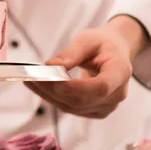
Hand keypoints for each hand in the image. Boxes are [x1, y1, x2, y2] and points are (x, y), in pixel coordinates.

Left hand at [24, 17, 145, 118]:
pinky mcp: (94, 110)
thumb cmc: (102, 43)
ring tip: (29, 80)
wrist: (114, 52)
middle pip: (83, 99)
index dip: (77, 87)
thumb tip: (50, 66)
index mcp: (121, 72)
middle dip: (54, 89)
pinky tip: (37, 86)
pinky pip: (70, 108)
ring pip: (73, 107)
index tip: (54, 78)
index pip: (101, 87)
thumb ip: (70, 54)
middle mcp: (117, 94)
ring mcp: (107, 106)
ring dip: (48, 94)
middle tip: (32, 76)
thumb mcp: (88, 40)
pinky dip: (51, 97)